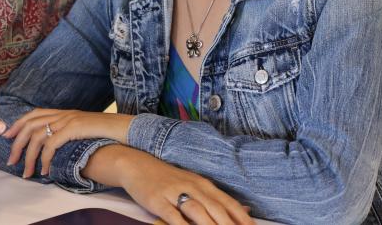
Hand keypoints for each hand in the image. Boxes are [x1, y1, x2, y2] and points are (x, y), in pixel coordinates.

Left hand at [3, 108, 133, 177]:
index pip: (34, 114)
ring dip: (28, 156)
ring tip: (26, 172)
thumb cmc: (107, 133)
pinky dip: (45, 158)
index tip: (8, 138)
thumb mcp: (83, 130)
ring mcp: (68, 119)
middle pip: (30, 124)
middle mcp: (63, 113)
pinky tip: (45, 170)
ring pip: (37, 136)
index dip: (18, 125)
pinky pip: (51, 144)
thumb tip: (54, 147)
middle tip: (11, 161)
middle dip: (17, 143)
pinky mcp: (74, 128)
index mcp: (64, 112)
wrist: (125, 129)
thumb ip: (68, 133)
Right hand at [98, 146, 253, 224]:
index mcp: (203, 184)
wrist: (136, 164)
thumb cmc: (168, 178)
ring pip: (198, 212)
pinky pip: (173, 216)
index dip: (242, 217)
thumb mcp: (194, 183)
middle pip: (216, 209)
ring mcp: (174, 193)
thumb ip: (217, 198)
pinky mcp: (158, 201)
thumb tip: (244, 210)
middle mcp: (192, 186)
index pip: (228, 202)